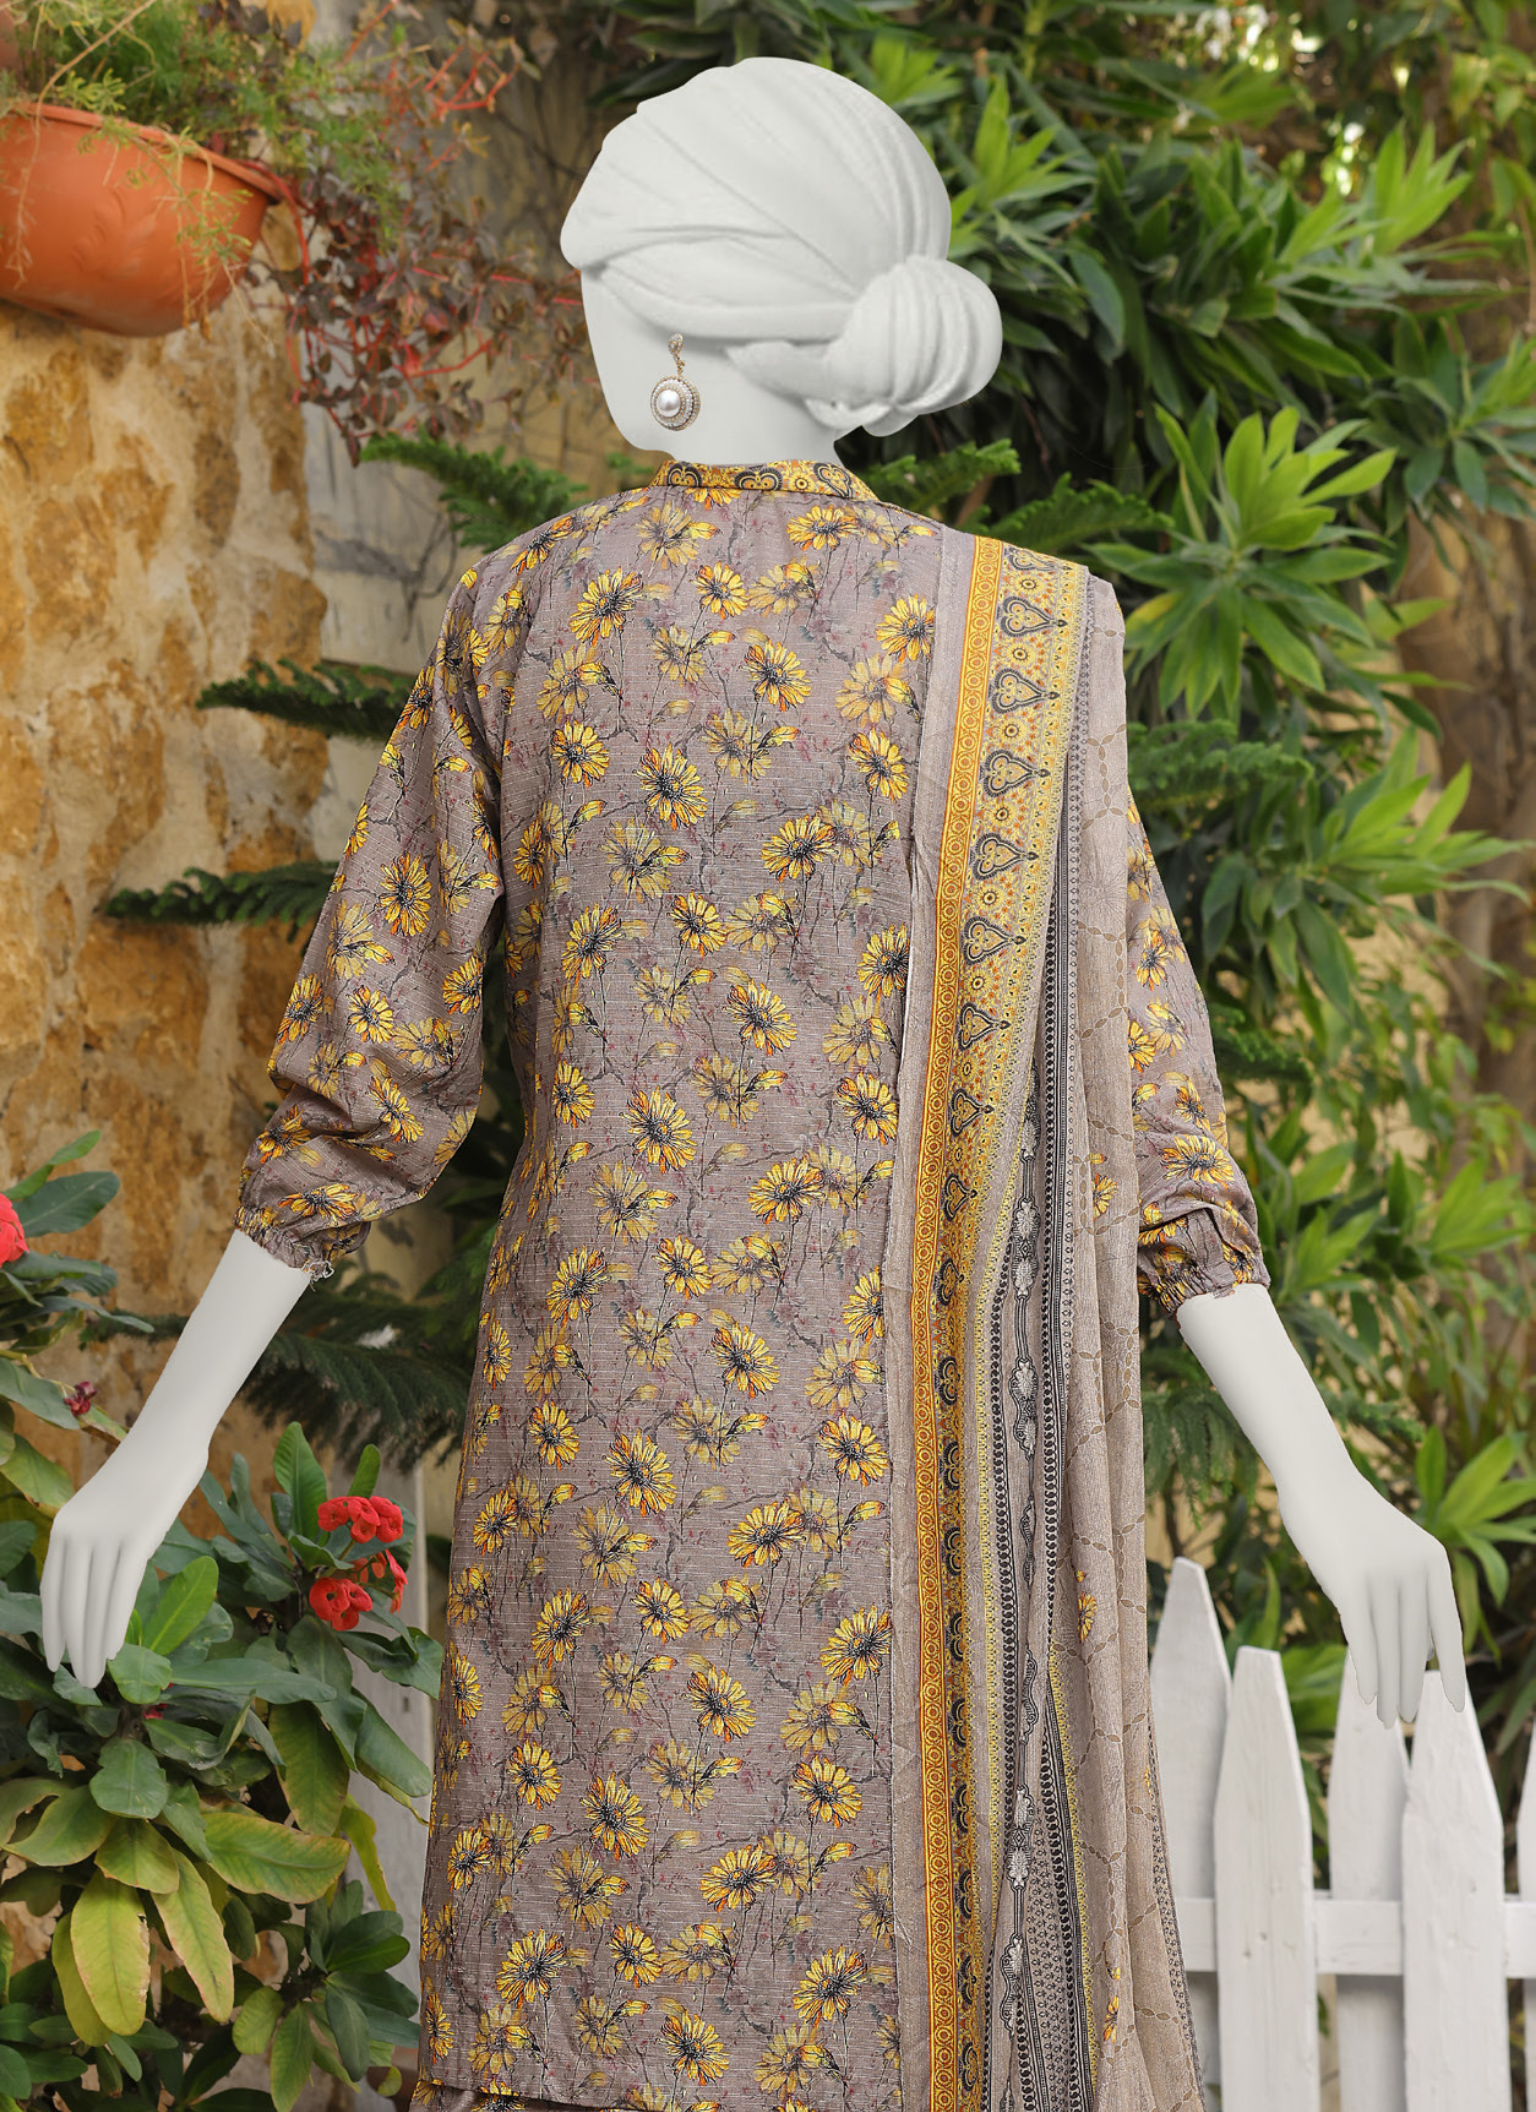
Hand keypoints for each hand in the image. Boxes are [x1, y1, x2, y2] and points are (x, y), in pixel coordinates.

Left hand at [41, 1438, 208, 1688]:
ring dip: (94, 1646)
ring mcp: (106, 1534)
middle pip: (71, 1604)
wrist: (167, 1437)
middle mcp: (76, 1533)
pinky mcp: (136, 1535)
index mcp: (64, 1527)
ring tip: (96, 1677)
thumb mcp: (107, 1510)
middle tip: (81, 1682)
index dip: (53, 1630)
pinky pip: (121, 1591)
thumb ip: (96, 1544)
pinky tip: (115, 1649)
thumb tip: (98, 1588)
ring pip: (95, 1604)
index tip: (56, 1660)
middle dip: (74, 1648)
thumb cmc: (144, 1473)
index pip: (53, 1591)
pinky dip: (114, 1624)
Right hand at [1275, 1463, 1466, 1727]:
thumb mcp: (1388, 1550)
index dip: (1451, 1670)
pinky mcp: (1350, 1582)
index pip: (1448, 1628)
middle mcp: (1415, 1570)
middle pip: (1415, 1646)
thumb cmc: (1347, 1515)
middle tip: (1405, 1718)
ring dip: (1390, 1689)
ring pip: (1390, 1648)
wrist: (1316, 1476)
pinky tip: (1367, 1697)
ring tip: (1387, 1718)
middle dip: (1410, 1687)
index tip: (1453, 1704)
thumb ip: (1405, 1593)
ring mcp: (1384, 1576)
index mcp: (1433, 1562)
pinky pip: (1363, 1639)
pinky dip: (1368, 1672)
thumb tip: (1416, 1653)